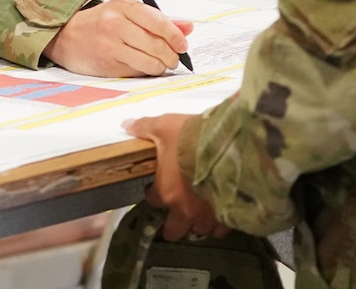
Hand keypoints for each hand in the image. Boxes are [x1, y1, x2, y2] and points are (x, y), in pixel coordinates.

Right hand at [44, 0, 193, 76]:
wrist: (67, 35)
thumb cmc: (100, 23)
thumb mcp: (127, 12)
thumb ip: (158, 19)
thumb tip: (186, 27)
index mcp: (123, 5)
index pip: (158, 21)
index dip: (175, 36)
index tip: (183, 44)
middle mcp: (115, 23)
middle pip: (156, 44)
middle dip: (171, 55)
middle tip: (174, 58)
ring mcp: (110, 45)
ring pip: (149, 61)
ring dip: (161, 66)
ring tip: (161, 64)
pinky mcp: (108, 64)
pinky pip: (137, 71)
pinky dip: (146, 71)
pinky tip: (143, 66)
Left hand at [123, 114, 223, 240]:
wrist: (229, 147)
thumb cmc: (192, 138)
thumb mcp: (164, 127)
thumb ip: (144, 127)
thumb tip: (126, 125)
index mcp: (166, 192)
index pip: (153, 200)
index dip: (154, 193)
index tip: (156, 186)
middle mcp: (185, 210)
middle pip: (174, 230)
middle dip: (173, 224)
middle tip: (176, 213)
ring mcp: (208, 216)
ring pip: (199, 230)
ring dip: (198, 223)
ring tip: (201, 212)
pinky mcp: (228, 217)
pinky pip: (222, 230)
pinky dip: (220, 223)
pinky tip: (221, 212)